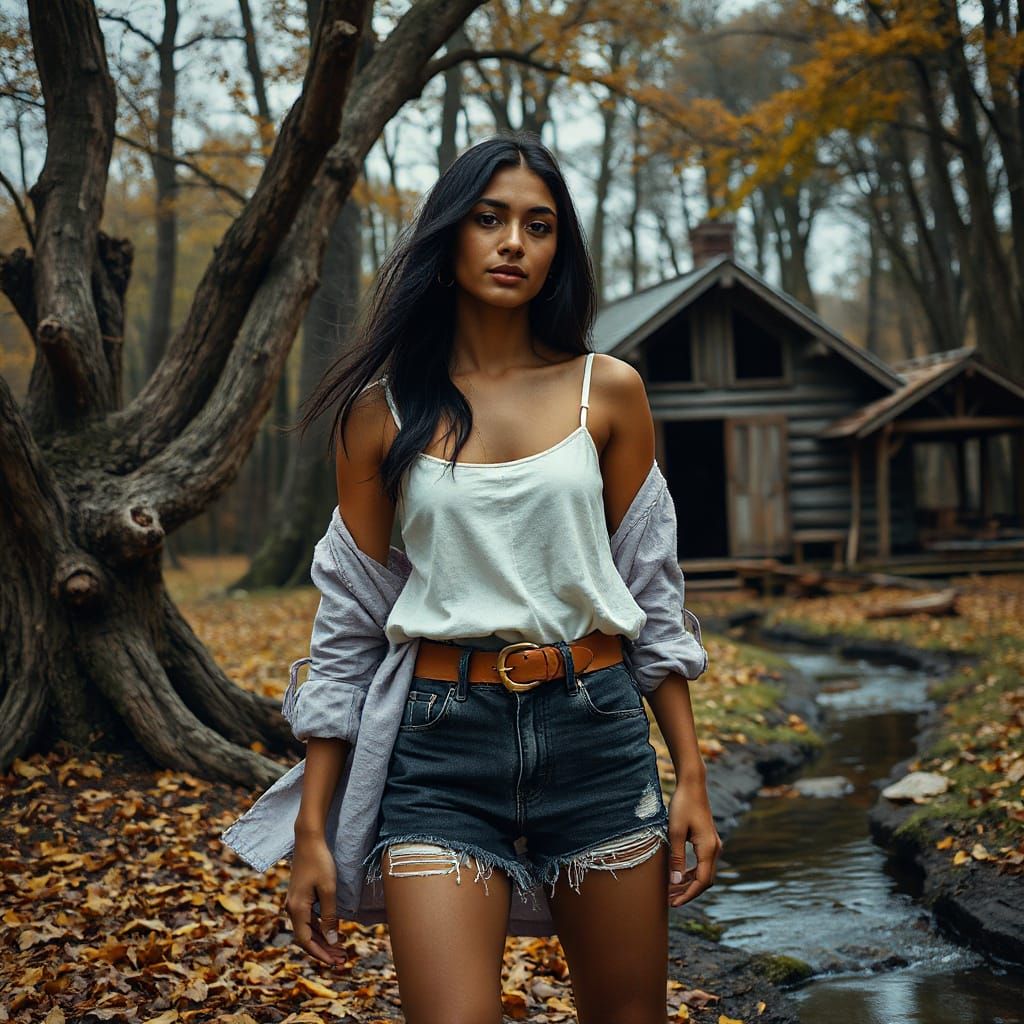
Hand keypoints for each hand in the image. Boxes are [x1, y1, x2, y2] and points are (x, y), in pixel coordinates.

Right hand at [286, 833, 345, 965]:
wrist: (308, 840)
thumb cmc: (320, 862)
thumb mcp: (329, 889)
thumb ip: (330, 916)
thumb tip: (332, 940)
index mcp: (297, 909)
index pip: (306, 941)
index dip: (320, 953)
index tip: (335, 962)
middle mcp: (292, 908)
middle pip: (306, 937)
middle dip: (324, 949)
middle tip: (342, 959)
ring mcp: (295, 902)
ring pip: (308, 929)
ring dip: (323, 940)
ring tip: (340, 949)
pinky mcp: (300, 896)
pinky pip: (308, 919)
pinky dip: (320, 928)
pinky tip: (333, 931)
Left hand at [666, 778, 722, 906]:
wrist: (692, 785)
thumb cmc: (682, 805)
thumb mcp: (675, 831)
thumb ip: (676, 857)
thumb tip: (675, 882)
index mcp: (708, 848)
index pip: (701, 881)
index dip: (688, 895)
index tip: (674, 904)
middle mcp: (714, 849)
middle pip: (704, 880)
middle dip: (688, 892)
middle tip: (669, 901)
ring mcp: (713, 845)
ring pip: (704, 873)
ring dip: (688, 883)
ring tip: (671, 891)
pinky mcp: (708, 840)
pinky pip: (702, 863)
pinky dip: (691, 873)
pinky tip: (678, 876)